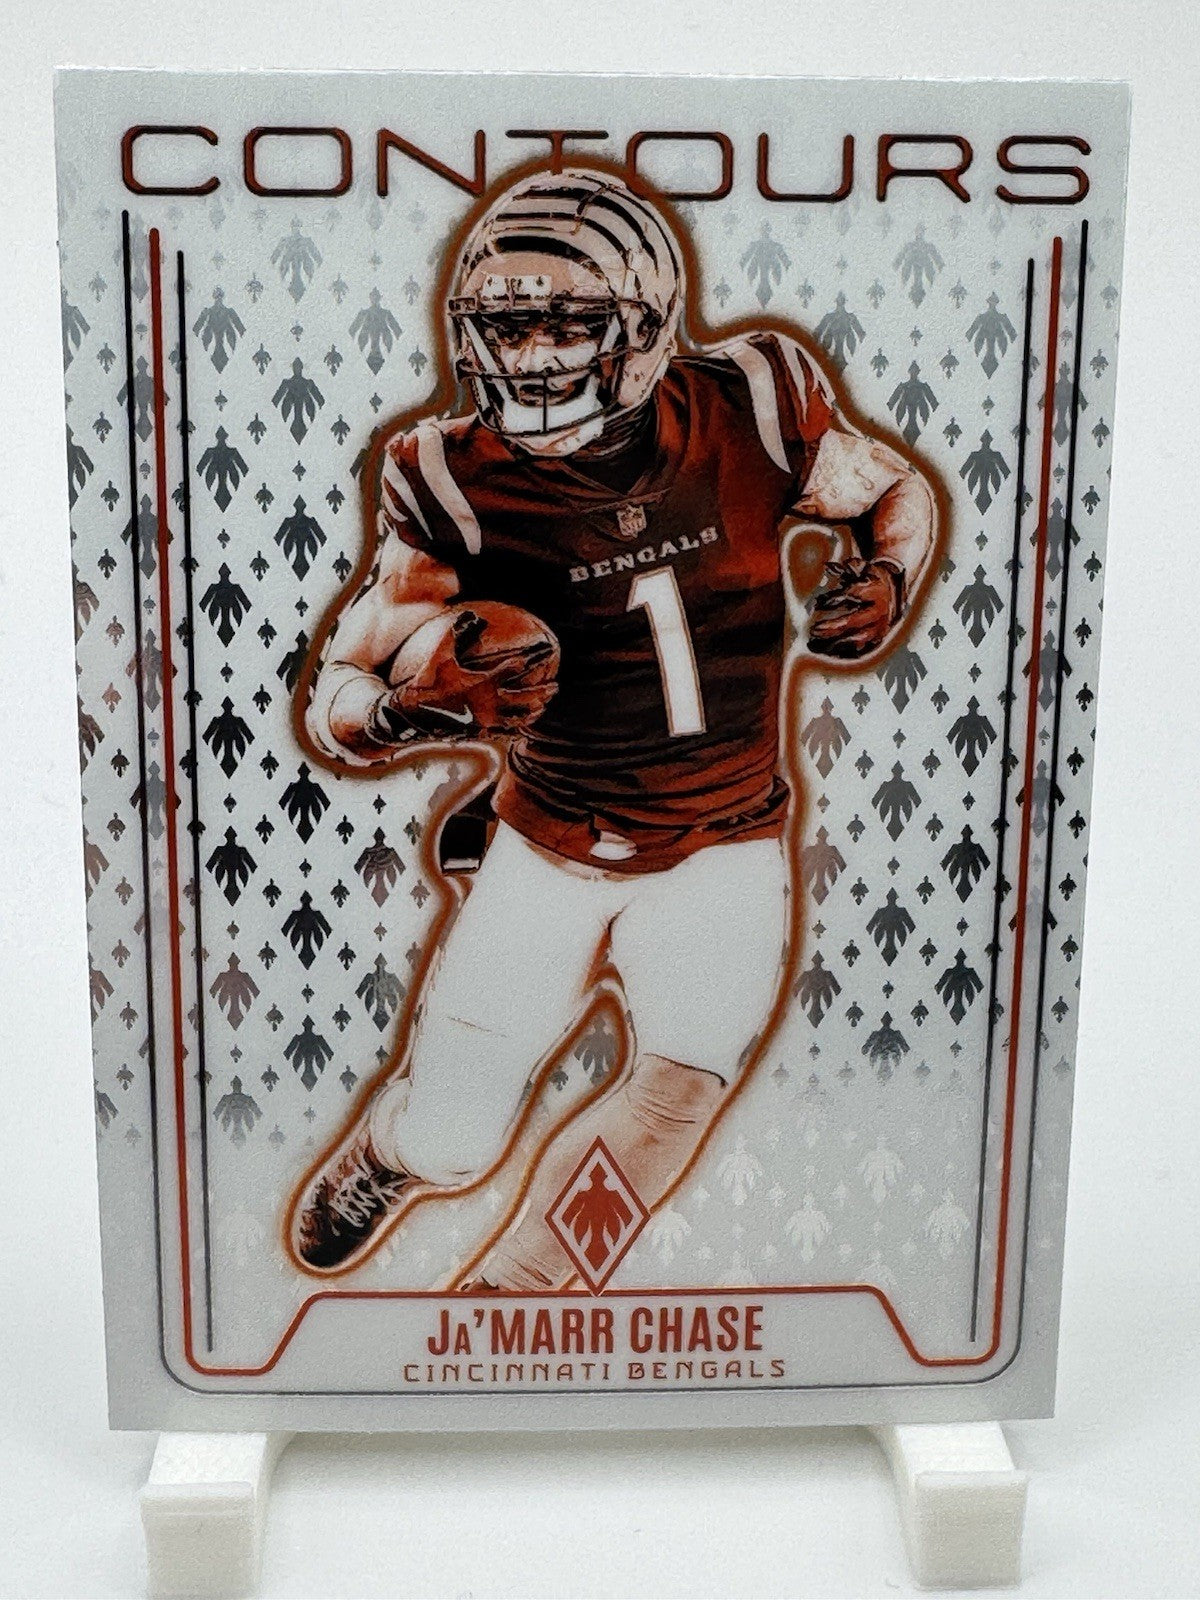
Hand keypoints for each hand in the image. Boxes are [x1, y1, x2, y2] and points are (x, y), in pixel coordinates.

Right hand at [385, 603, 559, 738]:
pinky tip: (528, 721)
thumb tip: (470, 613)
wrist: (415, 714)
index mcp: (481, 682)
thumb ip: (456, 633)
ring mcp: (487, 719)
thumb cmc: (428, 681)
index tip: (534, 657)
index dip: (523, 662)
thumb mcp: (440, 654)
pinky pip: (507, 729)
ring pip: (519, 716)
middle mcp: (489, 702)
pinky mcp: (482, 731)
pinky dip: (521, 724)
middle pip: (524, 698)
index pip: (510, 669)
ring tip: (546, 703)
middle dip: (542, 691)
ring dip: (535, 709)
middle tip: (556, 686)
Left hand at [807, 558, 904, 658]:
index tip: (818, 603)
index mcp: (876, 591)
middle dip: (833, 626)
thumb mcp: (864, 568)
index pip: (855, 594)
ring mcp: (879, 626)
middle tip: (814, 629)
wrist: (894, 592)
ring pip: (857, 638)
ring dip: (835, 642)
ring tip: (815, 644)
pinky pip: (860, 648)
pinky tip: (826, 651)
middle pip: (854, 621)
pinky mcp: (877, 638)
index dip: (835, 599)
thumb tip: (828, 566)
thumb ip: (849, 567)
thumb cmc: (872, 579)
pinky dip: (843, 651)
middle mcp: (879, 610)